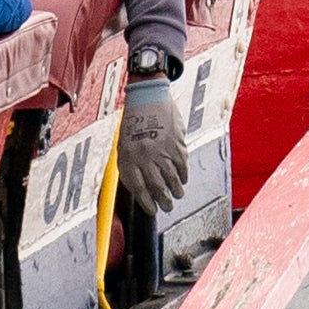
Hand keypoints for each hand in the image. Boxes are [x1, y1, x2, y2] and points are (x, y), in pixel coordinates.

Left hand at [118, 78, 194, 216]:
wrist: (147, 98)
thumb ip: (133, 165)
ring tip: (177, 196)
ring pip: (171, 178)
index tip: (152, 211)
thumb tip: (143, 188)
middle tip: (168, 208)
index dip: (147, 202)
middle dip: (163, 200)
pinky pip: (181, 164)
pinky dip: (183, 174)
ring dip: (175, 190)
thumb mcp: (124, 145)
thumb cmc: (133, 123)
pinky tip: (183, 180)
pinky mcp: (176, 143)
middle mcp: (145, 156)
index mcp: (129, 158)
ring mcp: (161, 150)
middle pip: (156, 186)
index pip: (139, 188)